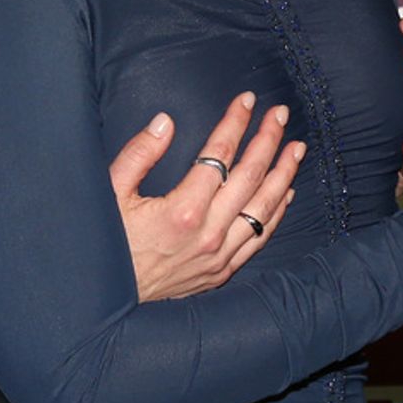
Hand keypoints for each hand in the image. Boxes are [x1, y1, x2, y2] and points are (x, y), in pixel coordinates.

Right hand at [109, 92, 305, 301]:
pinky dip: (276, 213)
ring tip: (296, 148)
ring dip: (283, 174)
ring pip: (264, 209)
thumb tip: (165, 122)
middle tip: (280, 114)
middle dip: (268, 140)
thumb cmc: (106, 243)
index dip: (235, 123)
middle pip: (250, 177)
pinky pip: (259, 238)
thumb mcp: (110, 193)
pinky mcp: (221, 272)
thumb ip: (138, 154)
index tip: (246, 101)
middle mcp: (208, 234)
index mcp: (182, 210)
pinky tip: (286, 192)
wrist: (107, 301)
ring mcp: (219, 256)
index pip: (220, 155)